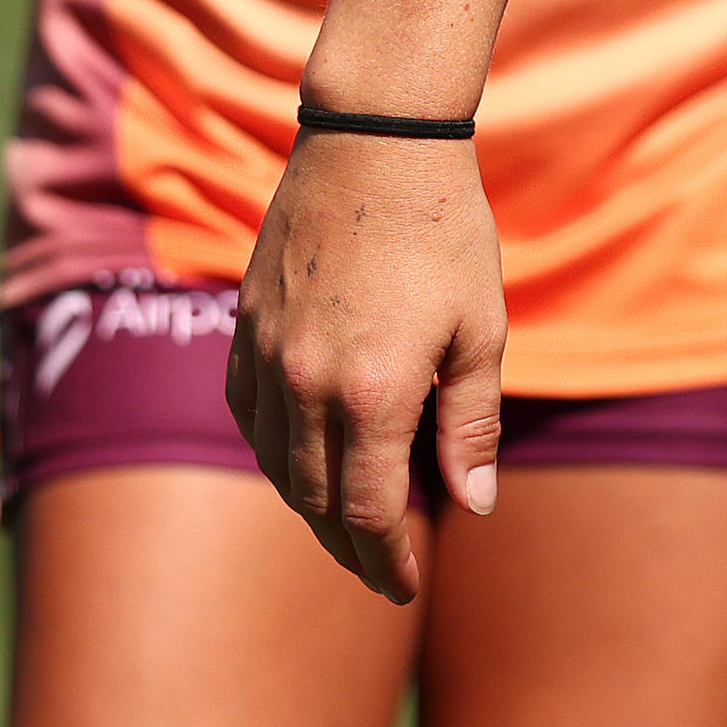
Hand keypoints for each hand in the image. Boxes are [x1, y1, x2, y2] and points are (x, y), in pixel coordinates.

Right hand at [227, 132, 502, 603]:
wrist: (376, 139)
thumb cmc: (445, 231)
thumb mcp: (481, 330)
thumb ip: (472, 424)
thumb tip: (472, 505)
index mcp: (373, 391)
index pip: (371, 513)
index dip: (390, 561)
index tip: (406, 586)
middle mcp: (306, 382)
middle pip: (317, 502)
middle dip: (353, 550)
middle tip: (383, 574)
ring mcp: (267, 353)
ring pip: (275, 464)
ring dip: (309, 508)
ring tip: (346, 530)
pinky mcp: (245, 324)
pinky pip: (246, 413)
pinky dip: (272, 452)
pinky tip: (299, 460)